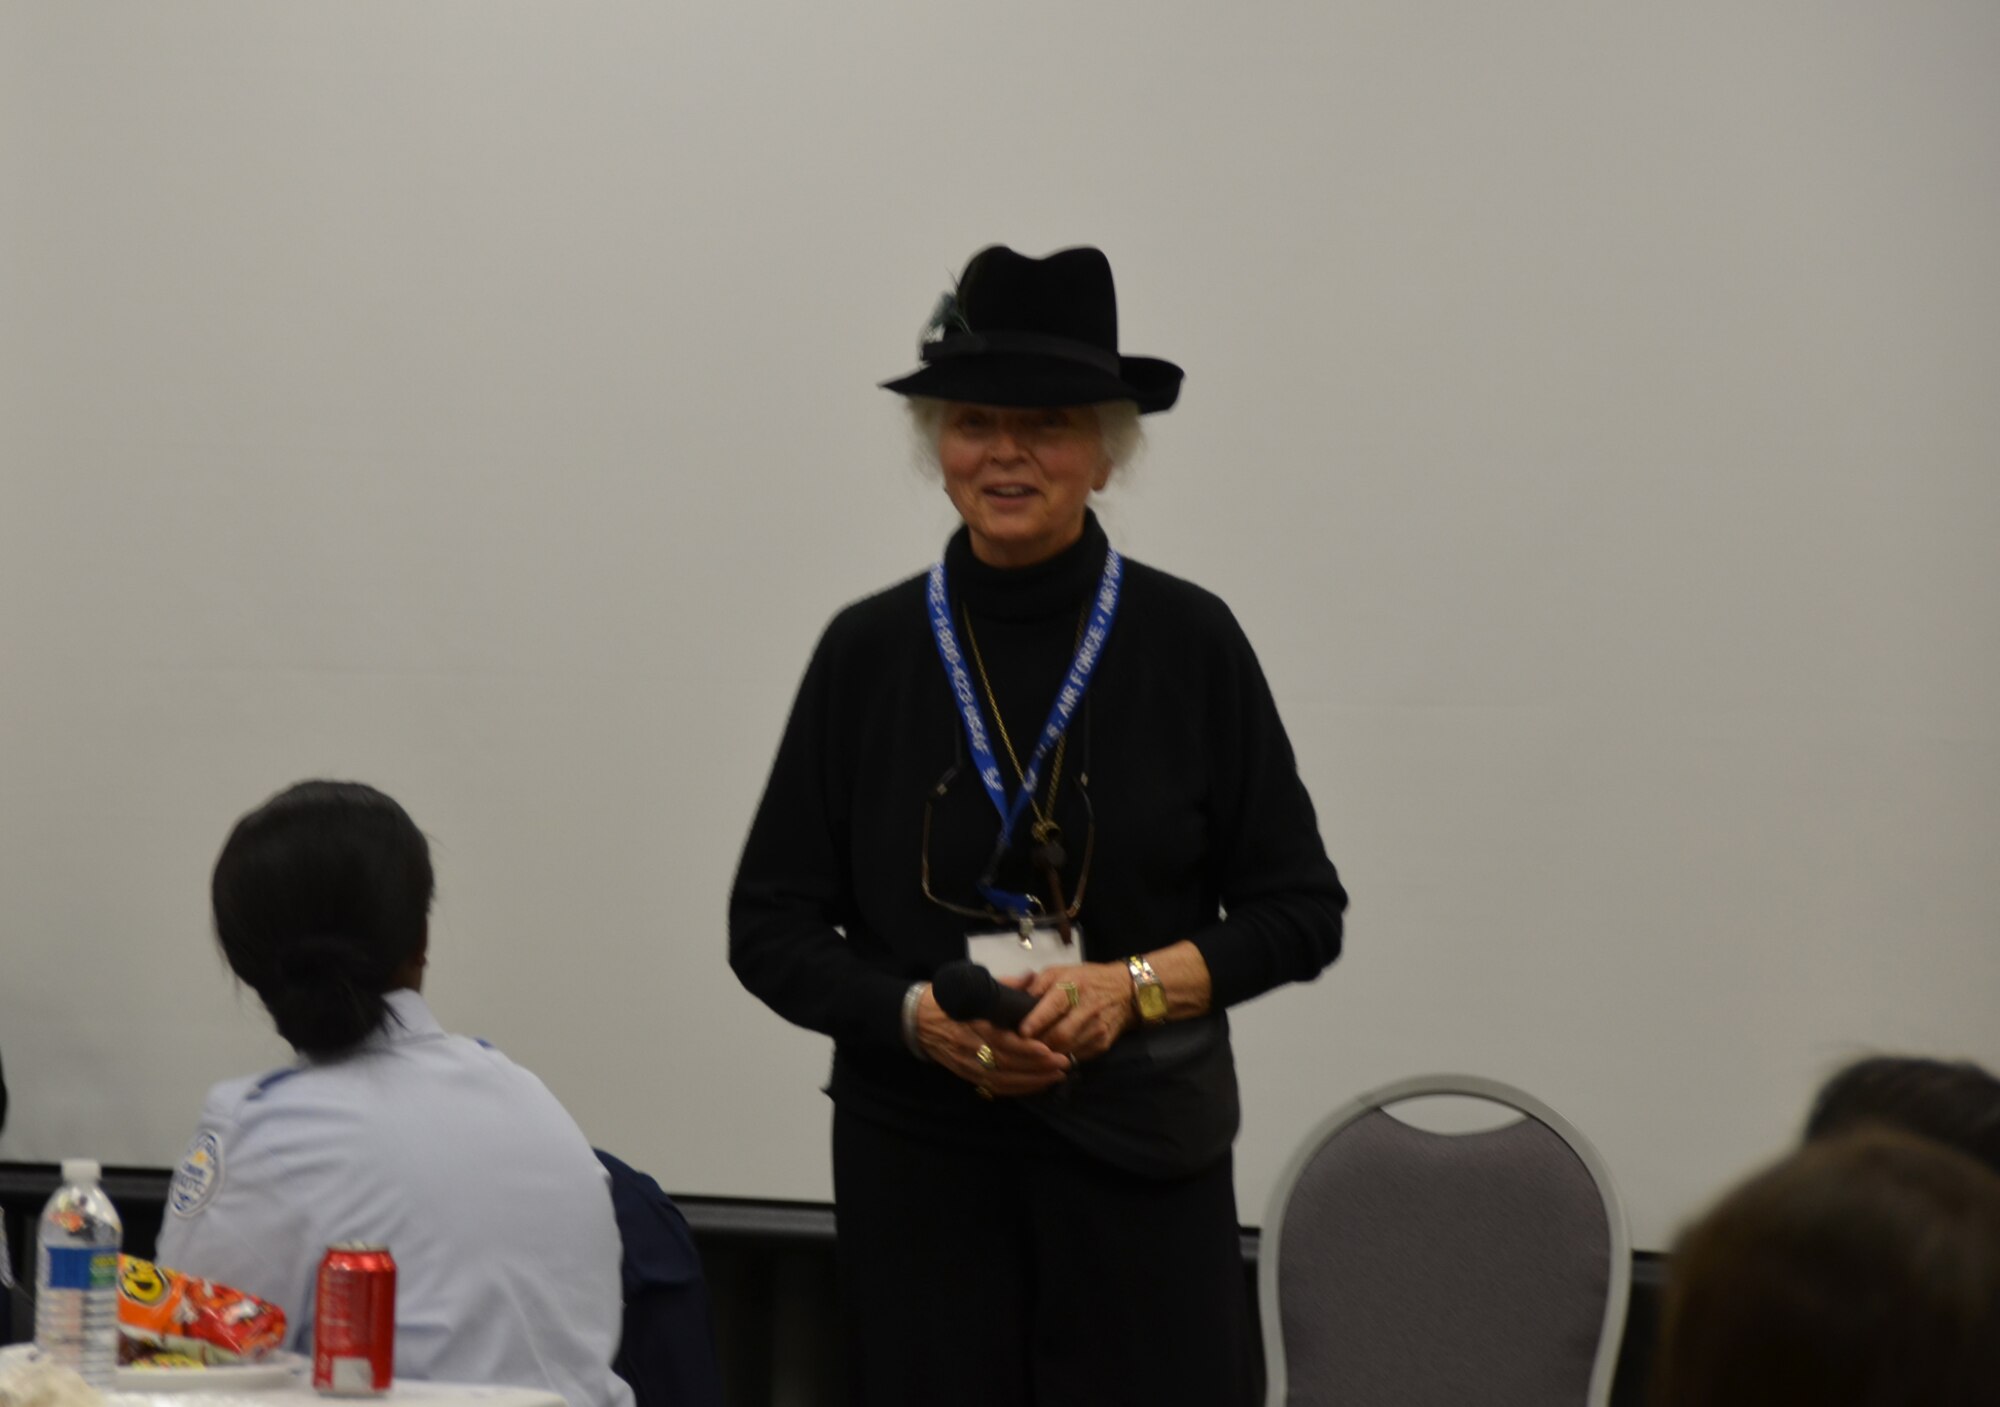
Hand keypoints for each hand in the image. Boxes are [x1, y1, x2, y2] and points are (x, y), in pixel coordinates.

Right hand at [913, 984, 1067, 1096]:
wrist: (917, 1020)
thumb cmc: (948, 1000)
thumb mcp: (972, 986)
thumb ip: (1004, 984)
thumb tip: (1030, 977)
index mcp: (972, 1022)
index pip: (1001, 1041)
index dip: (1026, 1049)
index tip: (1048, 1049)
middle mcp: (969, 1047)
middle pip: (1006, 1064)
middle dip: (1037, 1067)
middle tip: (1064, 1063)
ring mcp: (967, 1064)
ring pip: (1002, 1080)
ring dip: (1032, 1081)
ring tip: (1057, 1075)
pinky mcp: (966, 1075)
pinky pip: (994, 1088)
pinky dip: (1017, 1089)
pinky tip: (1036, 1085)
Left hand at [1018, 961, 1136, 1061]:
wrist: (1126, 991)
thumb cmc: (1087, 979)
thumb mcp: (1061, 971)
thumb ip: (1038, 984)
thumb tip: (1017, 999)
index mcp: (1074, 985)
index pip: (1054, 1005)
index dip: (1037, 1020)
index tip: (1021, 1031)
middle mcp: (1088, 1008)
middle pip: (1060, 1034)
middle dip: (1038, 1044)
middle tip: (1020, 1047)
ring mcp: (1097, 1029)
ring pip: (1067, 1050)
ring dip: (1047, 1054)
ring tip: (1031, 1054)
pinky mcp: (1102, 1044)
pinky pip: (1077, 1056)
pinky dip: (1061, 1058)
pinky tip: (1050, 1055)